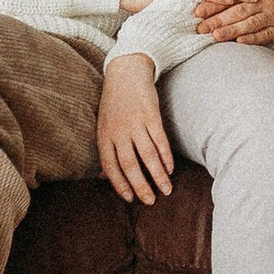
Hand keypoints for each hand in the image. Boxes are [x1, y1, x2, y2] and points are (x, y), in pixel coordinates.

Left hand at [98, 55, 174, 202]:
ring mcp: (135, 123)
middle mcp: (118, 131)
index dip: (120, 185)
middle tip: (151, 201)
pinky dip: (166, 157)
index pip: (111, 167)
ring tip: (167, 189)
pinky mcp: (151, 115)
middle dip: (142, 186)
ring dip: (158, 176)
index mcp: (104, 136)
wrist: (126, 72)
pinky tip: (170, 169)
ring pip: (148, 156)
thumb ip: (106, 151)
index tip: (131, 199)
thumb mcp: (103, 126)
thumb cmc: (114, 103)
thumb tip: (103, 178)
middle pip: (130, 165)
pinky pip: (160, 141)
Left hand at [191, 0, 273, 45]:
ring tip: (215, 36)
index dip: (213, 4)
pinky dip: (253, 38)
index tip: (196, 10)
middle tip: (199, 28)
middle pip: (237, 11)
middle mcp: (263, 2)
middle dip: (217, 20)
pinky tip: (241, 42)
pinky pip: (266, 34)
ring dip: (232, 30)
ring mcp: (273, 15)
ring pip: (250, 23)